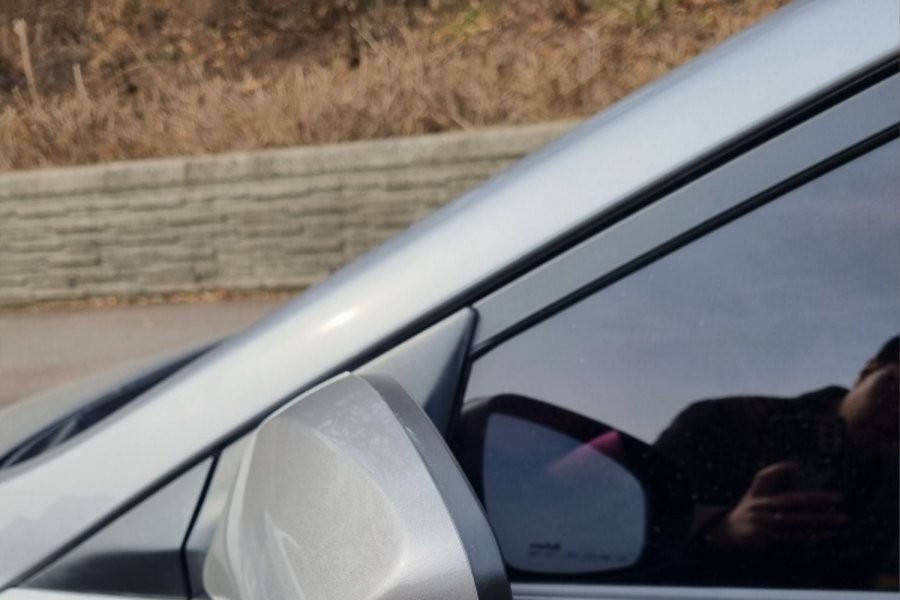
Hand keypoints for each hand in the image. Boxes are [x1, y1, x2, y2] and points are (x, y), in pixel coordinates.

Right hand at [705, 461, 845, 549]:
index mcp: (759, 494)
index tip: (801, 467)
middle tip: (839, 498)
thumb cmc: (749, 506)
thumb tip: (795, 464)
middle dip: (817, 499)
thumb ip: (772, 475)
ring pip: (797, 520)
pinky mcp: (770, 536)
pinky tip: (827, 533)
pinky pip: (795, 535)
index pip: (769, 478)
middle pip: (792, 501)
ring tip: (841, 518)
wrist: (731, 530)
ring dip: (820, 520)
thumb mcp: (757, 489)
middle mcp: (762, 507)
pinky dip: (811, 534)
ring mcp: (766, 523)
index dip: (783, 471)